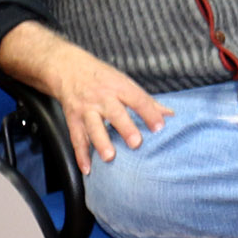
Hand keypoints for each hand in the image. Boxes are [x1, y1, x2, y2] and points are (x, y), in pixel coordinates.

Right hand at [44, 48, 170, 172]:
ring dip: (101, 142)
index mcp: (119, 87)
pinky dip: (81, 155)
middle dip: (125, 128)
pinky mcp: (73, 119)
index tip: (160, 127)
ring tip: (109, 157)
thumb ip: (146, 101)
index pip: (137, 99)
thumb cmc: (101, 77)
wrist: (67, 68)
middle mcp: (102, 98)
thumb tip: (170, 115)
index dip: (149, 113)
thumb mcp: (124, 82)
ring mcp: (86, 109)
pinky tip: (87, 169)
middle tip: (136, 143)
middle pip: (115, 113)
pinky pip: (77, 138)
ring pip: (93, 126)